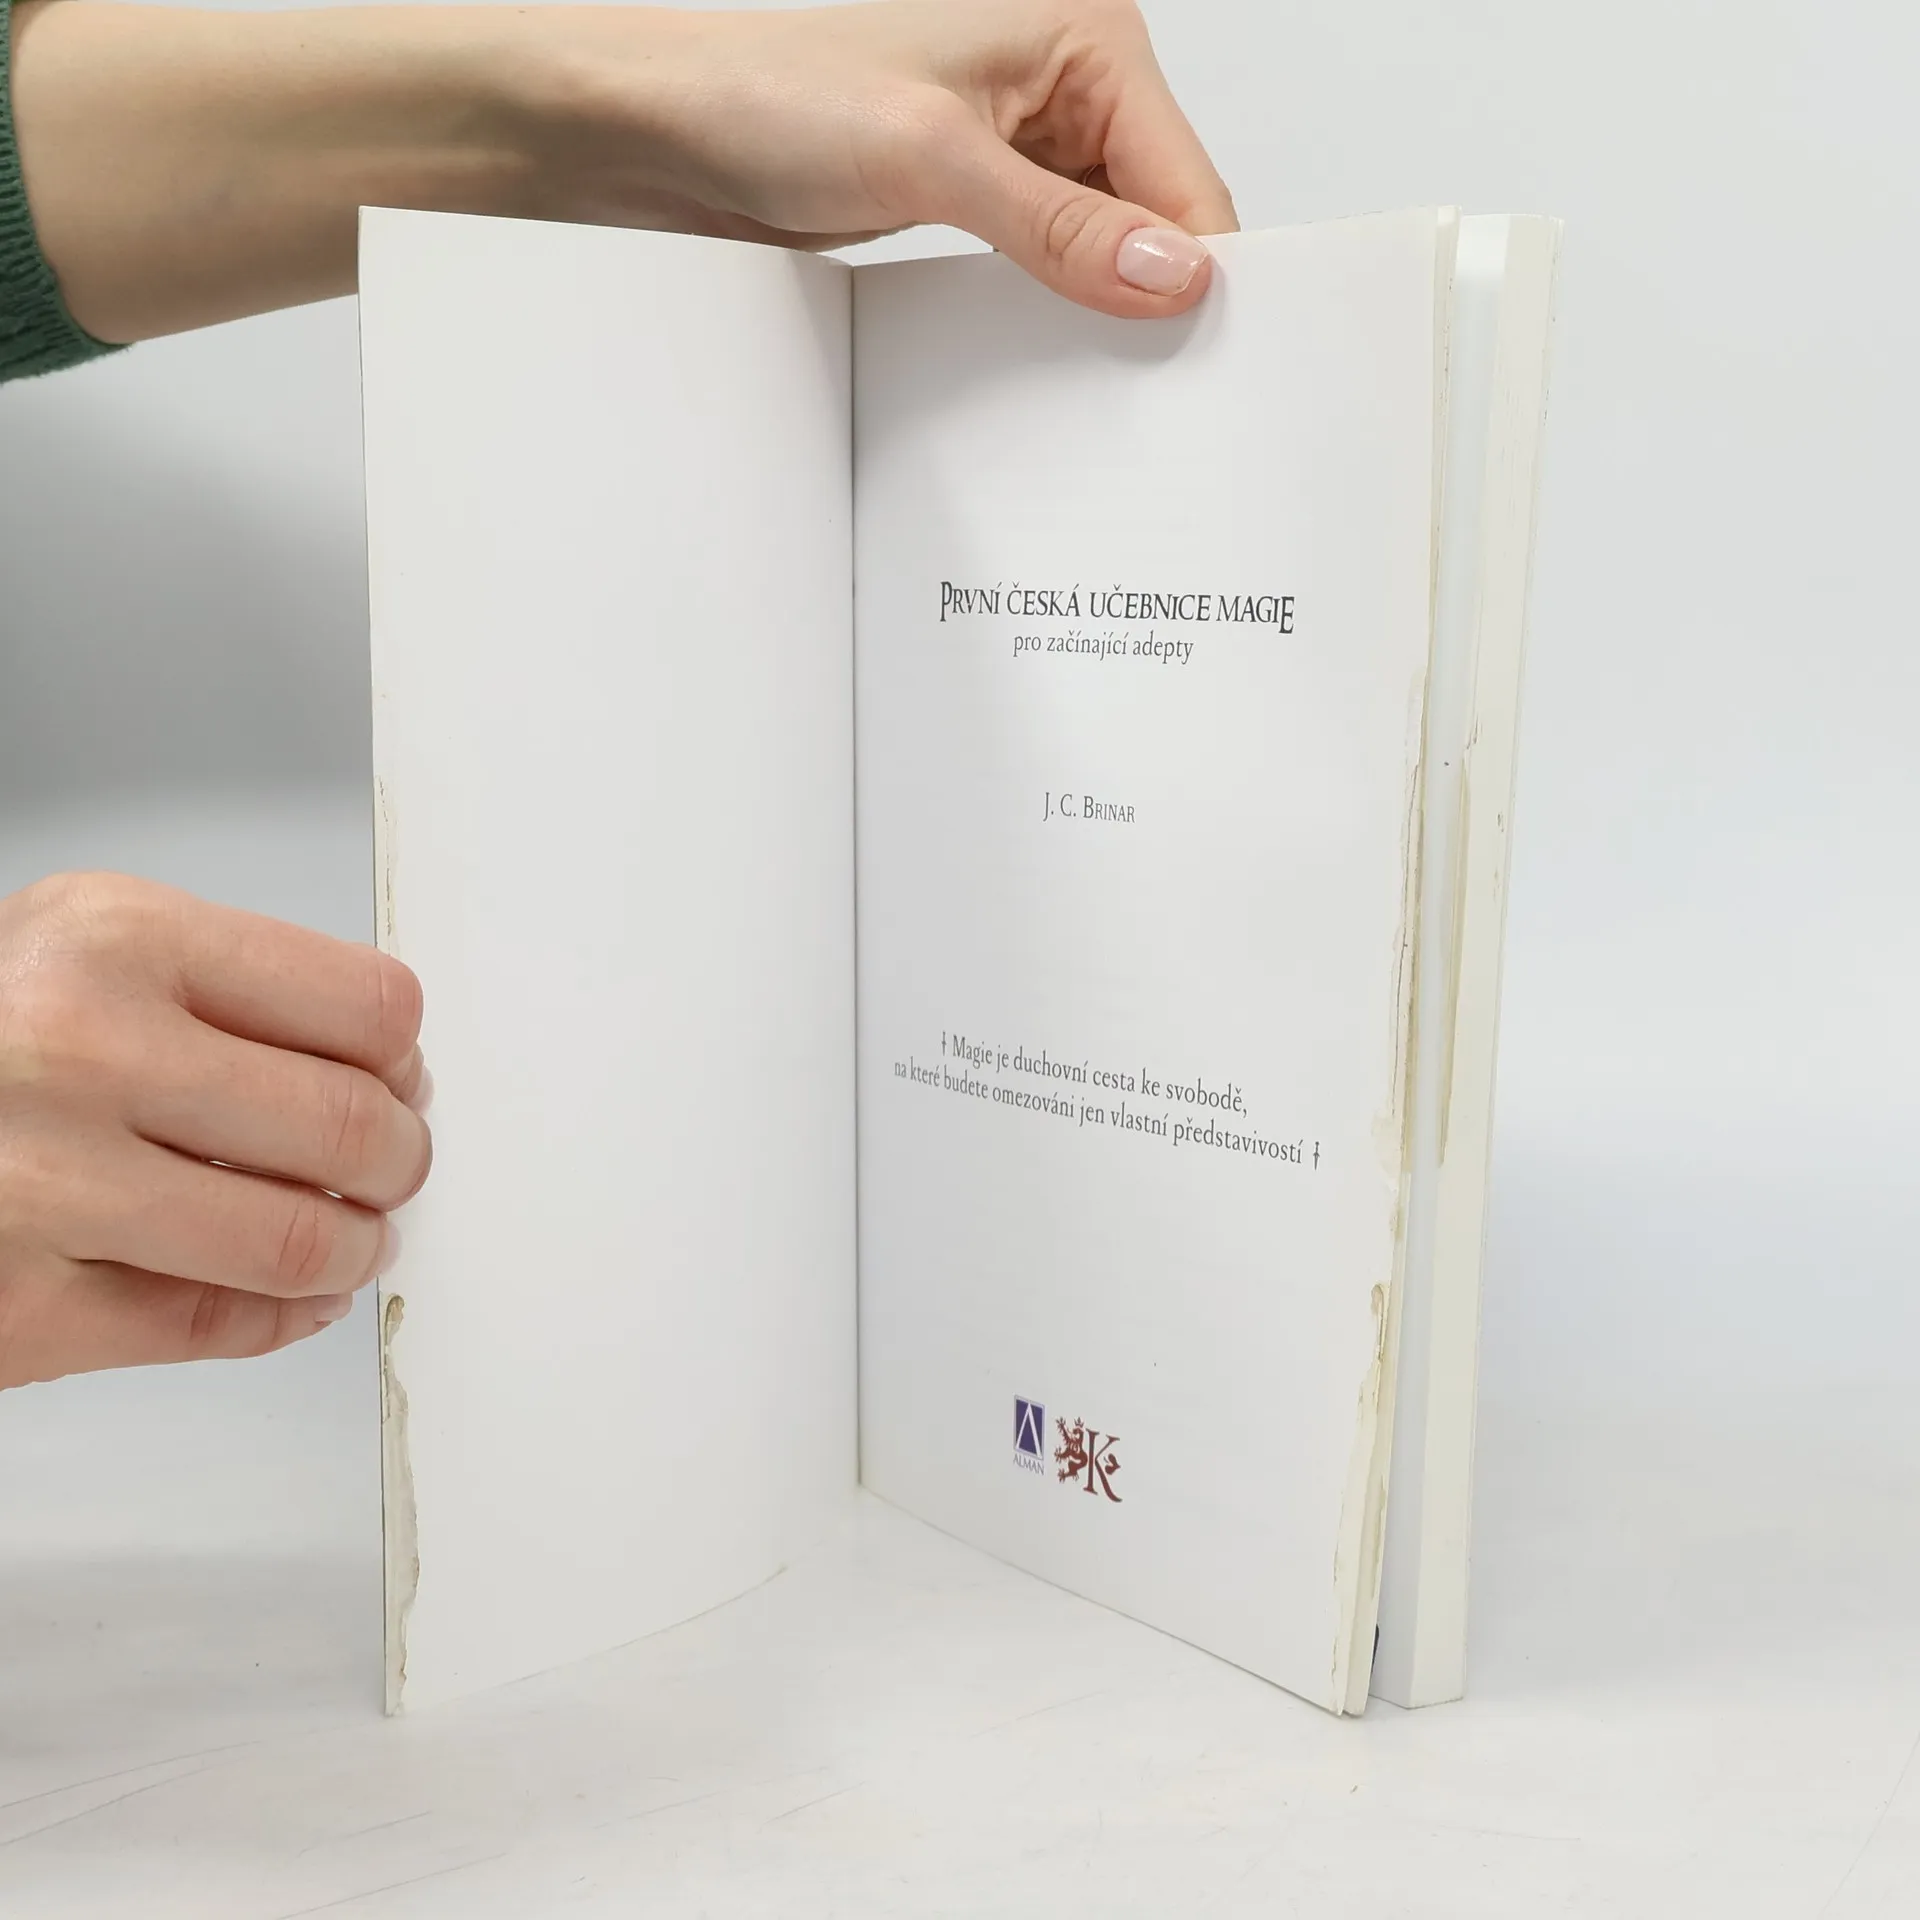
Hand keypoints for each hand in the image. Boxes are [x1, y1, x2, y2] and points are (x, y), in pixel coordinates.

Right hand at [0, 874, 429, 1388]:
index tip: (401, 1078)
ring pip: (301, 1240)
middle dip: (398, 1160)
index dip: (402, 1057)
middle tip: (391, 1168)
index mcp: (113, 939)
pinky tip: (291, 1296)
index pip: (366, 1007)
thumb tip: (387, 1068)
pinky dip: (281, 1318)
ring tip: (349, 1237)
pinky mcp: (18, 1309)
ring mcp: (43, 1186)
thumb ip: (222, 993)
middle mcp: (79, 1051)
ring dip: (355, 1247)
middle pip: (353, 1126)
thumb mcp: (75, 949)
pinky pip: (212, 1326)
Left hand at [529, 0, 1239, 316]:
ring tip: (1093, 367)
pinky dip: (1055, 307)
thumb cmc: (773, 98)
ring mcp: (1028, 143)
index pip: (1187, 177)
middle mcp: (1067, 83)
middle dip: (1155, 293)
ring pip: (1111, 246)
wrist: (669, 133)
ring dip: (1102, 306)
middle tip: (1154, 385)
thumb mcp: (933, 161)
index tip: (1208, 359)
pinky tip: (1046, 346)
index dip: (1205, 271)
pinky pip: (1054, 262)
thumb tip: (1171, 276)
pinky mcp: (986, 194)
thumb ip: (1060, 229)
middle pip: (1160, 214)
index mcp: (1084, 35)